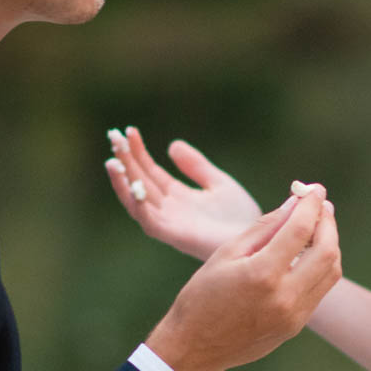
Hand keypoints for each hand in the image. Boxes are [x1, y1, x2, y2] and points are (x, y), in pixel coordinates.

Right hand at [106, 127, 261, 260]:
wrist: (257, 240)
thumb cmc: (240, 218)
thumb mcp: (218, 183)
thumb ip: (196, 166)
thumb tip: (172, 145)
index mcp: (177, 196)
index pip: (150, 170)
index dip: (138, 151)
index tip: (129, 131)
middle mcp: (168, 209)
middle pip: (138, 181)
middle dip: (125, 160)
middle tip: (114, 137)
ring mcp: (169, 222)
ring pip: (136, 201)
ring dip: (122, 183)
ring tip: (113, 162)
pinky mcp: (173, 235)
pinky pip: (148, 221)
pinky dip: (137, 206)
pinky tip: (132, 187)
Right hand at [145, 186, 341, 370]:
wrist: (194, 348)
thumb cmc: (202, 295)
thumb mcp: (226, 254)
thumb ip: (264, 227)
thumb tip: (293, 204)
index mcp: (262, 274)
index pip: (301, 230)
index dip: (311, 204)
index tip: (313, 189)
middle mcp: (285, 297)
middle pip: (328, 250)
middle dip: (327, 222)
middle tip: (320, 204)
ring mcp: (294, 315)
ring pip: (331, 272)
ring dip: (329, 244)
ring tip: (317, 225)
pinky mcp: (296, 326)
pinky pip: (320, 289)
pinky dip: (321, 265)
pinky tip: (309, 252)